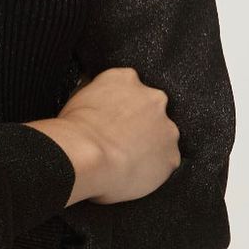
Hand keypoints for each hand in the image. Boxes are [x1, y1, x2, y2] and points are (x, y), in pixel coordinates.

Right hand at [26, 66, 180, 205]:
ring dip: (150, 144)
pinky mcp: (172, 155)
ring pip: (162, 135)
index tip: (116, 115)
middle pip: (152, 107)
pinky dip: (154, 166)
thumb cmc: (76, 129)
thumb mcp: (80, 97)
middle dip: (141, 121)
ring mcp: (166, 127)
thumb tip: (98, 103)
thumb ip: (99, 95)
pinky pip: (166, 160)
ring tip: (127, 157)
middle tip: (122, 137)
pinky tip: (135, 170)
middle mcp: (152, 97)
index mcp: (125, 78)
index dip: (122, 103)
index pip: (130, 85)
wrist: (87, 155)